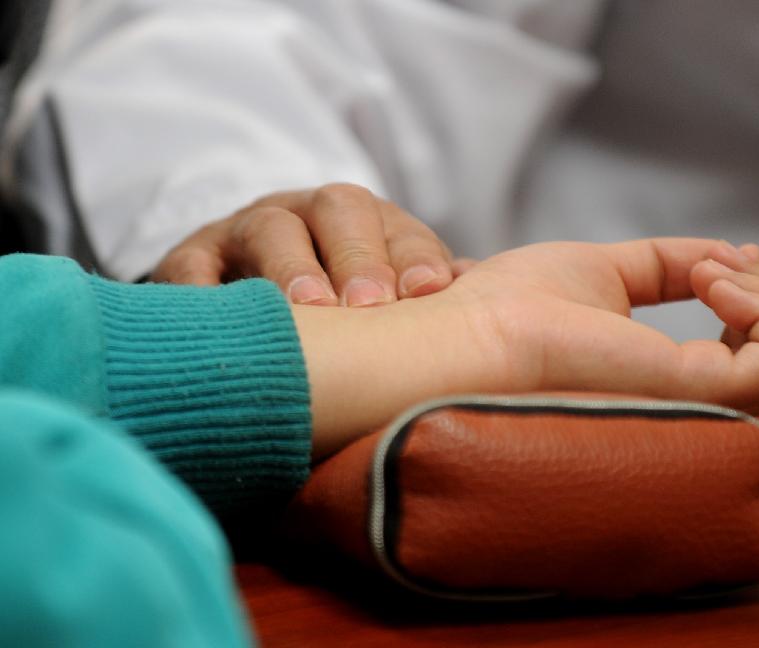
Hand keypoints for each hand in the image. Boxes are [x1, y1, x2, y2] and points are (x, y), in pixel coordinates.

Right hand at [151, 183, 463, 305]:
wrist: (239, 277)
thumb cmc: (331, 297)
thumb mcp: (378, 292)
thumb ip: (424, 294)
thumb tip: (483, 300)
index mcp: (365, 224)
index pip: (399, 230)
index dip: (416, 259)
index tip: (431, 294)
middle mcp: (309, 216)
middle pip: (339, 210)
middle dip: (359, 256)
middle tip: (371, 305)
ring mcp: (248, 232)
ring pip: (272, 229)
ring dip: (292, 267)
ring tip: (311, 310)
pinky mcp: (193, 258)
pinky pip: (192, 265)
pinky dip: (203, 289)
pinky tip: (221, 315)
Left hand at [294, 238, 758, 456]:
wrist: (475, 334)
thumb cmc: (514, 307)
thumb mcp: (606, 269)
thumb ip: (670, 266)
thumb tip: (734, 256)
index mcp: (660, 378)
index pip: (746, 354)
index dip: (752, 299)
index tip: (720, 264)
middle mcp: (683, 403)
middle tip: (714, 267)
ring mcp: (693, 405)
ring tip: (713, 273)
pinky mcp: (695, 394)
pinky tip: (714, 283)